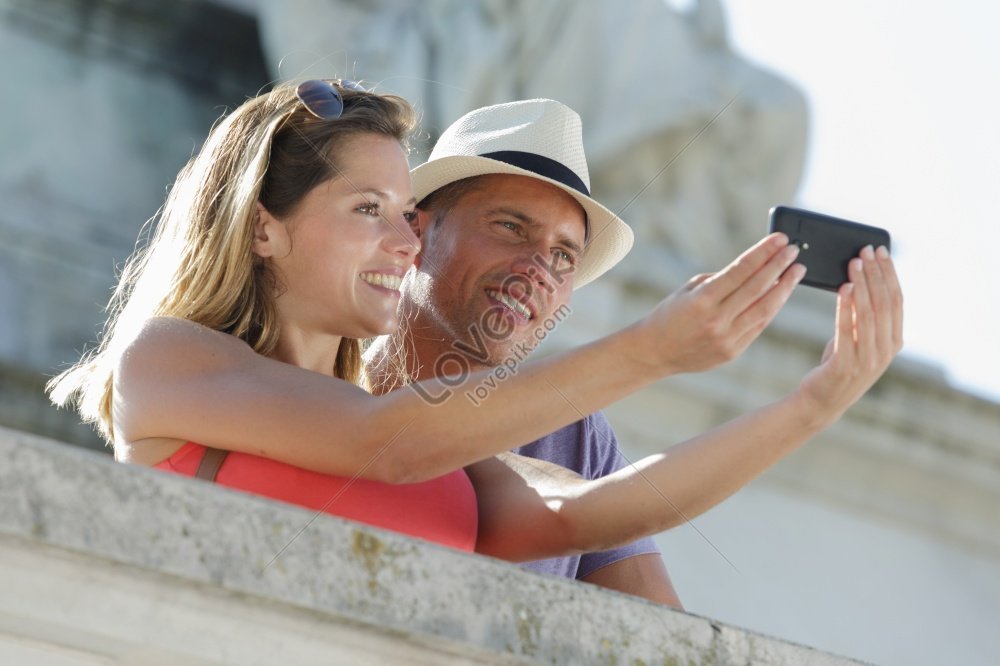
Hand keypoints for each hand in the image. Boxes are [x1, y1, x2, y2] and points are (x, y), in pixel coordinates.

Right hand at [634, 233, 805, 375]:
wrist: (653, 352)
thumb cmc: (669, 315)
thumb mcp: (689, 290)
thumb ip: (722, 281)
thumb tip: (757, 271)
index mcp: (702, 300)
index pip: (741, 270)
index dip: (764, 252)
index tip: (780, 239)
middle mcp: (717, 320)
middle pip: (758, 288)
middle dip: (779, 266)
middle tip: (794, 251)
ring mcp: (726, 339)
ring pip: (765, 309)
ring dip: (784, 288)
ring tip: (796, 271)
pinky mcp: (732, 352)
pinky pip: (758, 326)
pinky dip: (771, 307)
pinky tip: (780, 293)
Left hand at [797, 244, 903, 420]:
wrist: (821, 401)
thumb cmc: (837, 364)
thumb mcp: (856, 338)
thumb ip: (863, 316)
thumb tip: (860, 280)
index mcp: (893, 341)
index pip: (897, 300)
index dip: (890, 273)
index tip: (881, 251)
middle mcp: (885, 350)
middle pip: (884, 303)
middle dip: (876, 273)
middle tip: (865, 251)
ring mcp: (868, 360)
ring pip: (869, 313)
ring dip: (862, 284)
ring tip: (853, 263)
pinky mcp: (846, 365)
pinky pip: (847, 329)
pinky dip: (846, 307)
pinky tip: (843, 288)